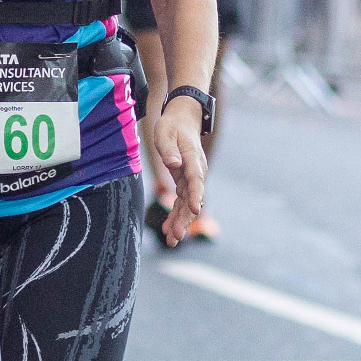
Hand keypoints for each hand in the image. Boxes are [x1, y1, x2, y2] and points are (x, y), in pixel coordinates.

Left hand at [151, 96, 208, 245]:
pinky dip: (175, 214)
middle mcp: (196, 170)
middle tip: (176, 236)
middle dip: (184, 219)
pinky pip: (181, 201)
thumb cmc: (172, 125)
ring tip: (171, 240)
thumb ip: (169, 149)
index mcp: (192, 158)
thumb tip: (174, 164)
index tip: (193, 210)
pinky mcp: (186, 181)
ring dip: (180, 222)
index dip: (194, 195)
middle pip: (192, 197)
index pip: (195, 179)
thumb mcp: (165, 132)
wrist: (183, 120)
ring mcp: (192, 177)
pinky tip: (167, 229)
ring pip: (187, 203)